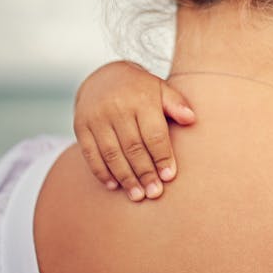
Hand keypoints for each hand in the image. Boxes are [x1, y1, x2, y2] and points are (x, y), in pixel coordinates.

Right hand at [72, 61, 195, 200]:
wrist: (103, 77)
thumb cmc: (141, 90)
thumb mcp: (161, 90)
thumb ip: (176, 104)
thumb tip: (191, 119)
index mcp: (141, 99)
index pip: (153, 134)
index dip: (162, 156)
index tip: (169, 176)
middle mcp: (117, 108)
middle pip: (133, 147)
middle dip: (145, 173)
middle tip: (154, 193)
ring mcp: (96, 118)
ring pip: (112, 153)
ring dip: (125, 177)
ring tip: (138, 195)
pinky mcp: (81, 126)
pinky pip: (91, 154)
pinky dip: (102, 172)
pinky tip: (114, 186)